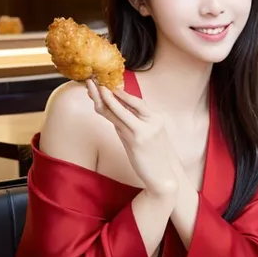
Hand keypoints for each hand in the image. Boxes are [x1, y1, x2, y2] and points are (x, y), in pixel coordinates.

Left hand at [86, 80, 177, 196]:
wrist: (165, 177)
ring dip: (104, 98)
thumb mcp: (148, 138)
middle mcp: (152, 120)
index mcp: (156, 118)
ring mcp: (145, 129)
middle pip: (127, 102)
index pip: (135, 102)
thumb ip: (133, 125)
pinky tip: (99, 103)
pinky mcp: (137, 139)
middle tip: (94, 80)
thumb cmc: (155, 159)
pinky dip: (108, 110)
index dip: (119, 93)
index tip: (106, 85)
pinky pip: (118, 121)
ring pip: (120, 110)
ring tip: (92, 87)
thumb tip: (116, 117)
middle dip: (109, 90)